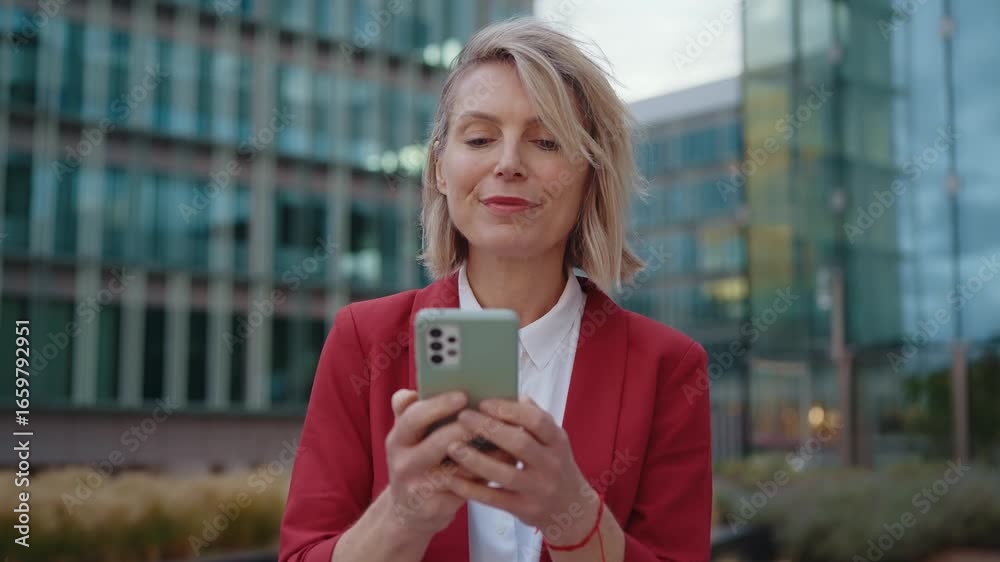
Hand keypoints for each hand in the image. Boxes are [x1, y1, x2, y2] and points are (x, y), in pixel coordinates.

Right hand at [383, 389, 518, 540]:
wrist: (411, 510)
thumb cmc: (418, 462)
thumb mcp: (410, 437)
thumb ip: (412, 412)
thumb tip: (415, 388)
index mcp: (397, 438)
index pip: (413, 417)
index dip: (438, 405)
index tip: (463, 396)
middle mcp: (404, 462)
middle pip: (439, 442)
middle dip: (468, 428)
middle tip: (491, 417)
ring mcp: (419, 486)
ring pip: (459, 466)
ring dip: (488, 451)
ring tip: (510, 435)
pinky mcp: (436, 506)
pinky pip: (468, 486)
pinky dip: (488, 472)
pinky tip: (505, 460)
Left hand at [443, 395, 599, 545]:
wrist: (571, 509)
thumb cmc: (556, 466)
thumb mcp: (555, 441)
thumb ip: (537, 419)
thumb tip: (517, 395)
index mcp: (557, 441)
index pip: (537, 421)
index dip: (510, 411)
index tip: (484, 403)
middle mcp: (550, 464)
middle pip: (520, 444)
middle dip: (489, 429)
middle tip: (463, 417)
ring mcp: (538, 488)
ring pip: (505, 473)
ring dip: (476, 460)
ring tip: (452, 446)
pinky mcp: (524, 509)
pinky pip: (494, 498)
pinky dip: (472, 489)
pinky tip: (452, 479)